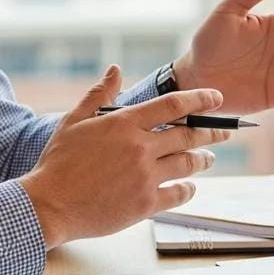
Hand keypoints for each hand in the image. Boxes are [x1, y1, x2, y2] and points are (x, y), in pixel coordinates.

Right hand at [19, 65, 230, 248]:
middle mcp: (140, 147)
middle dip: (211, 131)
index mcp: (125, 123)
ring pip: (188, 163)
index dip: (200, 99)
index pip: (174, 105)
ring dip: (203, 159)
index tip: (217, 99)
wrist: (49, 205)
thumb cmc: (59, 162)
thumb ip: (100, 95)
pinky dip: (188, 188)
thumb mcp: (74, 121)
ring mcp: (145, 176)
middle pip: (189, 135)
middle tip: (224, 131)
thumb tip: (115, 69)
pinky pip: (179, 193)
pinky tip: (190, 186)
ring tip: (209, 158)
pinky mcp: (146, 204)